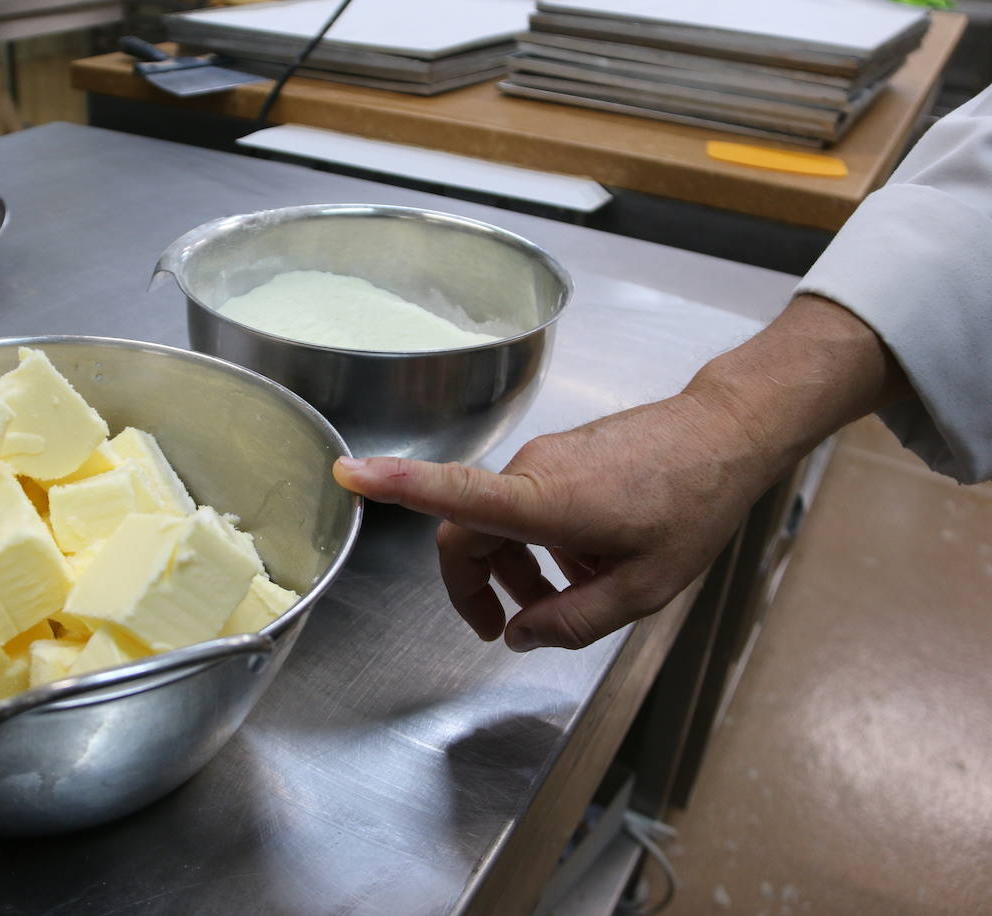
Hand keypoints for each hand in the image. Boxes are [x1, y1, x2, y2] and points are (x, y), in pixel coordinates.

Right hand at [333, 390, 771, 650]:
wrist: (726, 435)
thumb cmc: (691, 507)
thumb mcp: (643, 590)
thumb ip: (574, 623)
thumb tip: (521, 636)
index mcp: (545, 501)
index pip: (454, 493)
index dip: (396, 485)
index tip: (346, 472)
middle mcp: (532, 472)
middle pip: (467, 532)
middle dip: (477, 586)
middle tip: (504, 630)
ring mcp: (544, 459)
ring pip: (501, 522)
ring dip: (518, 568)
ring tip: (568, 598)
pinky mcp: (559, 457)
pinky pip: (527, 504)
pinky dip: (540, 542)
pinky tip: (586, 563)